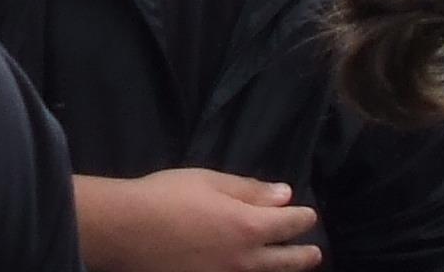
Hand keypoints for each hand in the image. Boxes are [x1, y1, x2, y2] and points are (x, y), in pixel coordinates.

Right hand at [82, 169, 320, 271]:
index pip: (288, 224)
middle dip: (304, 254)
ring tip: (294, 266)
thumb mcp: (207, 181)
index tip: (309, 214)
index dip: (301, 218)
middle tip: (315, 252)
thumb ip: (248, 190)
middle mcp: (246, 259)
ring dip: (286, 270)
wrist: (127, 230)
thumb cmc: (166, 196)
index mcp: (248, 226)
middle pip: (287, 261)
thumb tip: (285, 195)